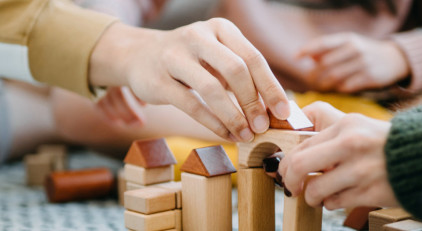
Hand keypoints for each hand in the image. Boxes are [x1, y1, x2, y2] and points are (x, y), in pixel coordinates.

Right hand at [89, 19, 290, 141]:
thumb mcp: (216, 56)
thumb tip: (276, 107)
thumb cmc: (189, 60)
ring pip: (212, 89)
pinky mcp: (157, 81)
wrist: (137, 55)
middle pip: (235, 70)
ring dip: (233, 116)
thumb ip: (242, 75)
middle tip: (263, 127)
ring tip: (246, 135)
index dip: (271, 87)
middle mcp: (198, 37)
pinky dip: (213, 123)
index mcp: (220, 29)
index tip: (284, 112)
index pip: (253, 58)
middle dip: (253, 102)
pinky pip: (191, 104)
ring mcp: (175, 57)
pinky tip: (226, 134)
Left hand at [278, 102, 399, 208]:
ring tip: (317, 196)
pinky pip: (334, 203)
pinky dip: (331, 203)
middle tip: (291, 187)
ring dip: (311, 197)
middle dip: (289, 181)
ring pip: (314, 190)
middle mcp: (351, 145)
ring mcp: (360, 170)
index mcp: (346, 125)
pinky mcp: (370, 192)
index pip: (301, 145)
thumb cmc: (387, 144)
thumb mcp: (359, 127)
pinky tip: (340, 197)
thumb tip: (295, 154)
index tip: (287, 171)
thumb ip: (330, 136)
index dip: (287, 162)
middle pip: (297, 166)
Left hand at [298, 33, 409, 92]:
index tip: (296, 57)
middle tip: (309, 80)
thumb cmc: (365, 52)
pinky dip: (338, 88)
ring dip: (323, 84)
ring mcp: (363, 63)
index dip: (307, 50)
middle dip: (314, 74)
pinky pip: (346, 86)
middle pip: (325, 64)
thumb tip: (308, 57)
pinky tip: (337, 88)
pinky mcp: (370, 77)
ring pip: (334, 77)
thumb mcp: (349, 45)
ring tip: (320, 86)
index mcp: (347, 39)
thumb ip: (328, 50)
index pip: (322, 43)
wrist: (395, 59)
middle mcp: (355, 49)